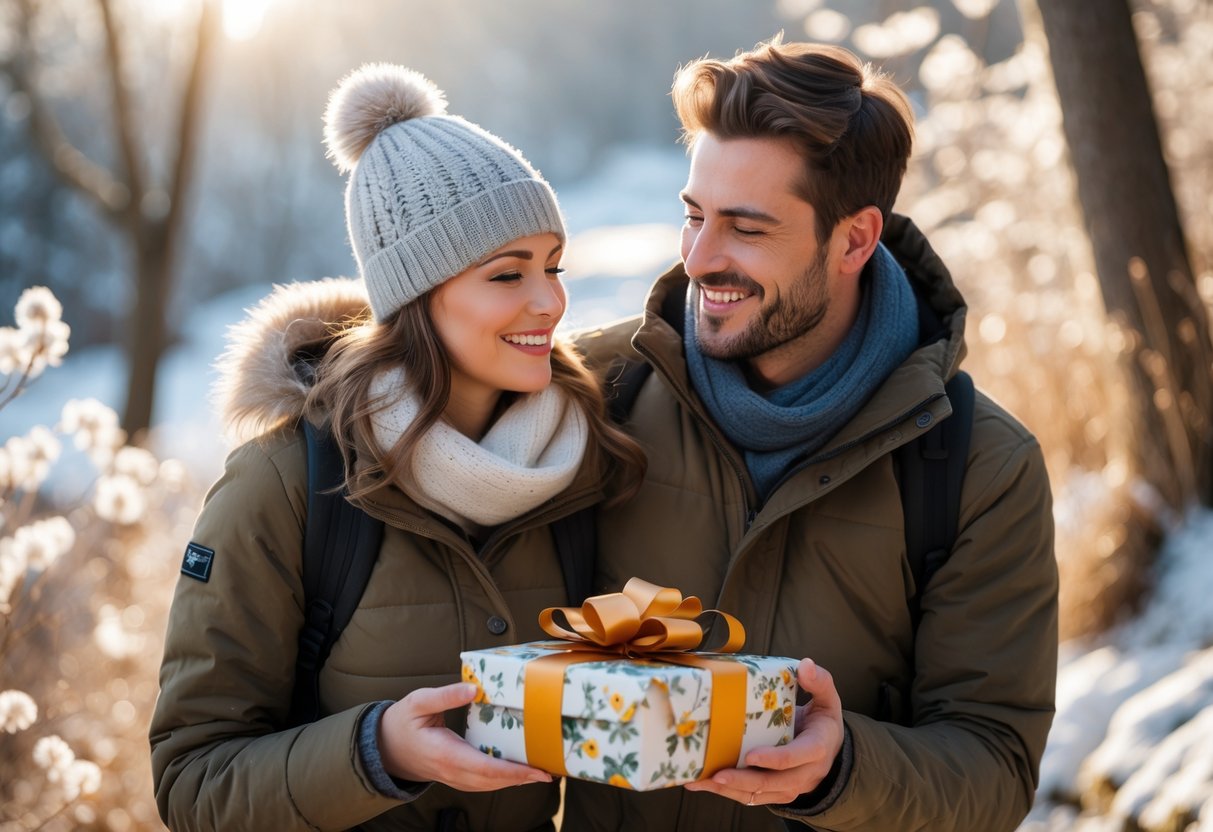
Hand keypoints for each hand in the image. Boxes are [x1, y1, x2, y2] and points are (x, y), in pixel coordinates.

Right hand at [378, 682, 552, 790]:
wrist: (385, 748)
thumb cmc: (402, 723)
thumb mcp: (418, 702)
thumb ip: (445, 696)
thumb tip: (472, 689)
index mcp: (446, 754)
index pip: (486, 768)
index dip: (514, 772)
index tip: (537, 771)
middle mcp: (453, 771)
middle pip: (493, 781)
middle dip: (523, 778)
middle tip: (550, 771)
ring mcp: (454, 778)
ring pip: (489, 785)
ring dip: (515, 781)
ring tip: (541, 772)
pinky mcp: (456, 777)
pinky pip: (483, 783)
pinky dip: (502, 780)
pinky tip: (518, 772)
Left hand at [683, 658, 842, 806]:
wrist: (830, 748)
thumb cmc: (823, 721)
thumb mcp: (828, 700)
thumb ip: (820, 682)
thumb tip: (805, 665)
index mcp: (817, 749)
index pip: (796, 757)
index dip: (774, 759)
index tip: (750, 755)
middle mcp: (805, 773)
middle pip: (773, 783)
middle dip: (744, 781)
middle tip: (717, 775)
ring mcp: (790, 786)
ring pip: (759, 794)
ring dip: (729, 790)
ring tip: (700, 781)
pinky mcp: (776, 793)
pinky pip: (752, 797)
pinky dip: (728, 793)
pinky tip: (703, 783)